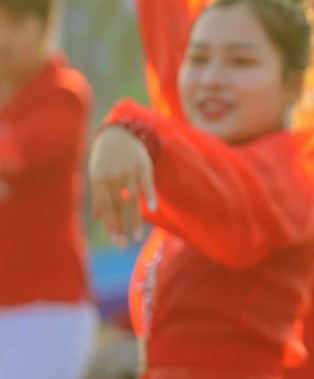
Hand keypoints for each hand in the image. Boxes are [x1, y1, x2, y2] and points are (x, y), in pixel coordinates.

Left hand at [88, 126, 155, 246]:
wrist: (120, 133)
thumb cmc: (107, 158)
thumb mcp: (98, 174)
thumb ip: (99, 196)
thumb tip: (97, 218)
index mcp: (98, 181)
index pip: (105, 207)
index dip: (110, 225)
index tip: (115, 241)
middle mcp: (112, 177)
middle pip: (117, 207)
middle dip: (120, 227)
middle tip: (123, 245)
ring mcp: (128, 171)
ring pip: (132, 200)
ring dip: (135, 220)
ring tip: (137, 236)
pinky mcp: (143, 166)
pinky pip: (146, 184)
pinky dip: (149, 196)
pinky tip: (152, 209)